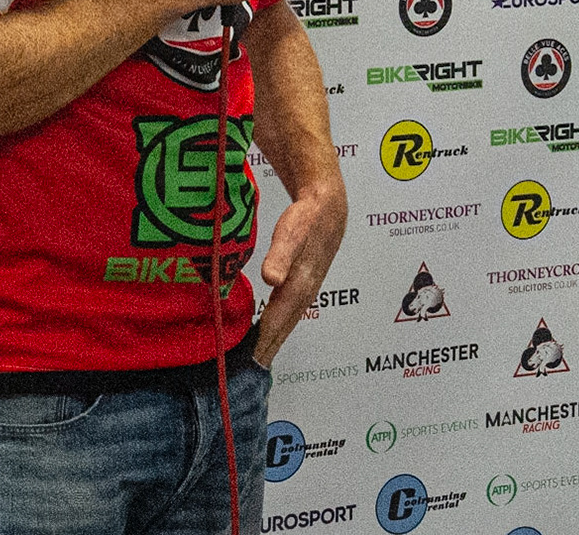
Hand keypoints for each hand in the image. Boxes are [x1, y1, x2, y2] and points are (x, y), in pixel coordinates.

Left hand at [250, 185, 347, 363]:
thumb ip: (280, 257)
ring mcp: (305, 290)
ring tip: (259, 358)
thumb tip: (271, 280)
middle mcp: (304, 292)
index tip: (250, 361)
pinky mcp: (303, 284)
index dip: (264, 341)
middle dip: (269, 348)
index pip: (278, 320)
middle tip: (251, 370)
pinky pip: (288, 311)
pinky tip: (269, 329)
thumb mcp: (291, 233)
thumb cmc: (307, 218)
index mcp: (300, 284)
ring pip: (287, 321)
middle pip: (284, 326)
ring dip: (274, 340)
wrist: (327, 208)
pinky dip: (278, 325)